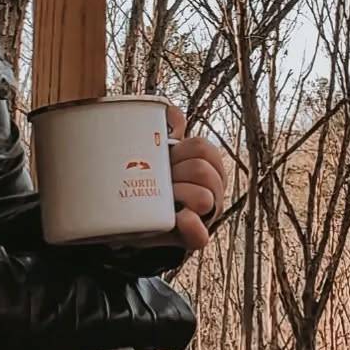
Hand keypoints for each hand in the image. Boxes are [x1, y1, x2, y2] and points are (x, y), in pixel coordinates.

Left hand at [166, 102, 226, 253]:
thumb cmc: (154, 185)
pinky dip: (191, 225)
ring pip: (205, 197)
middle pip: (204, 170)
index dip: (182, 150)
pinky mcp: (194, 237)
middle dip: (179, 172)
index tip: (166, 157)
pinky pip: (200, 236)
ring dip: (182, 194)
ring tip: (162, 197)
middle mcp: (212, 189)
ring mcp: (207, 214)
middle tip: (159, 179)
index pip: (204, 148)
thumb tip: (172, 111)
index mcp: (206, 166)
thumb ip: (168, 136)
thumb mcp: (161, 159)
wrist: (136, 223)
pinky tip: (180, 217)